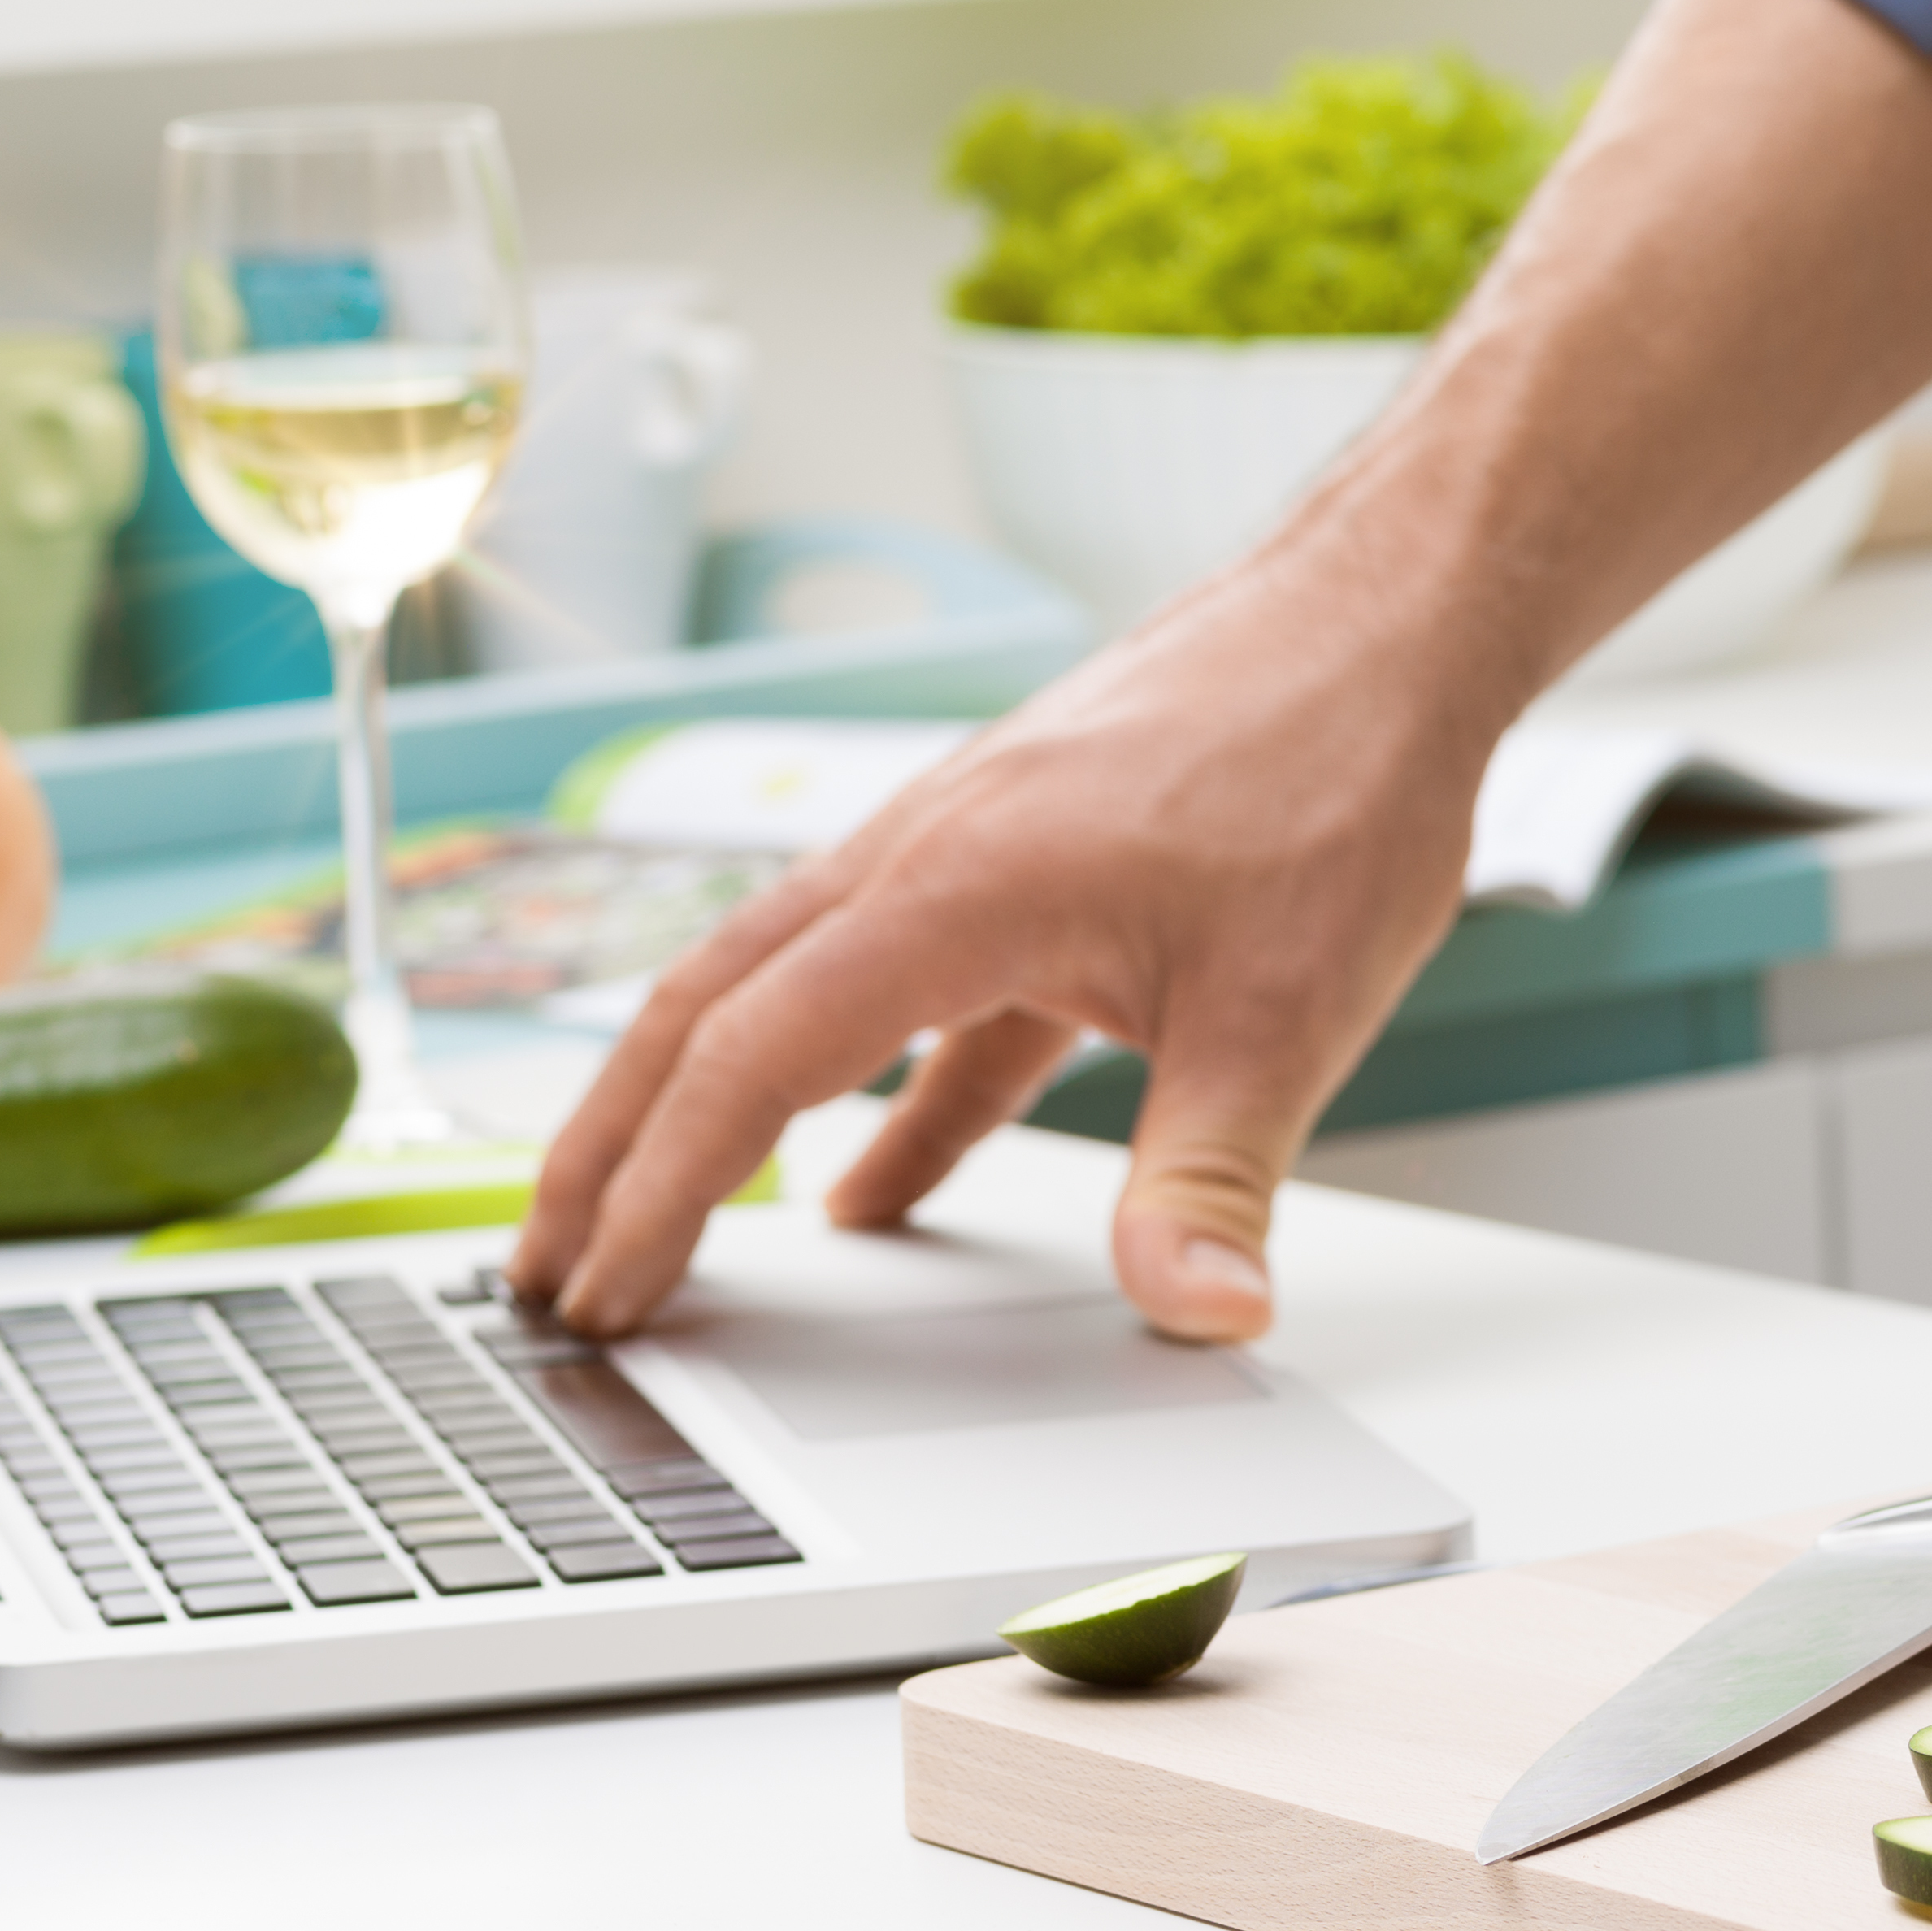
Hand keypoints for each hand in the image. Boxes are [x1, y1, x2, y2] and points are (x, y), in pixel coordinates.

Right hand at [504, 548, 1510, 1340]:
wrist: (1391, 618)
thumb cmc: (1340, 769)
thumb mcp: (1290, 1012)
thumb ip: (1216, 1181)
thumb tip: (1200, 1312)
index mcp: (951, 887)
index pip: (750, 1060)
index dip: (662, 1190)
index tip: (604, 1293)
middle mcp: (923, 854)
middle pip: (708, 1009)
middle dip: (610, 1148)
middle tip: (540, 1270)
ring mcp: (966, 852)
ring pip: (793, 993)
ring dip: (715, 1111)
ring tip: (660, 1230)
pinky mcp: (1026, 863)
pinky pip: (916, 998)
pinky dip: (876, 1096)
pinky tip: (869, 1190)